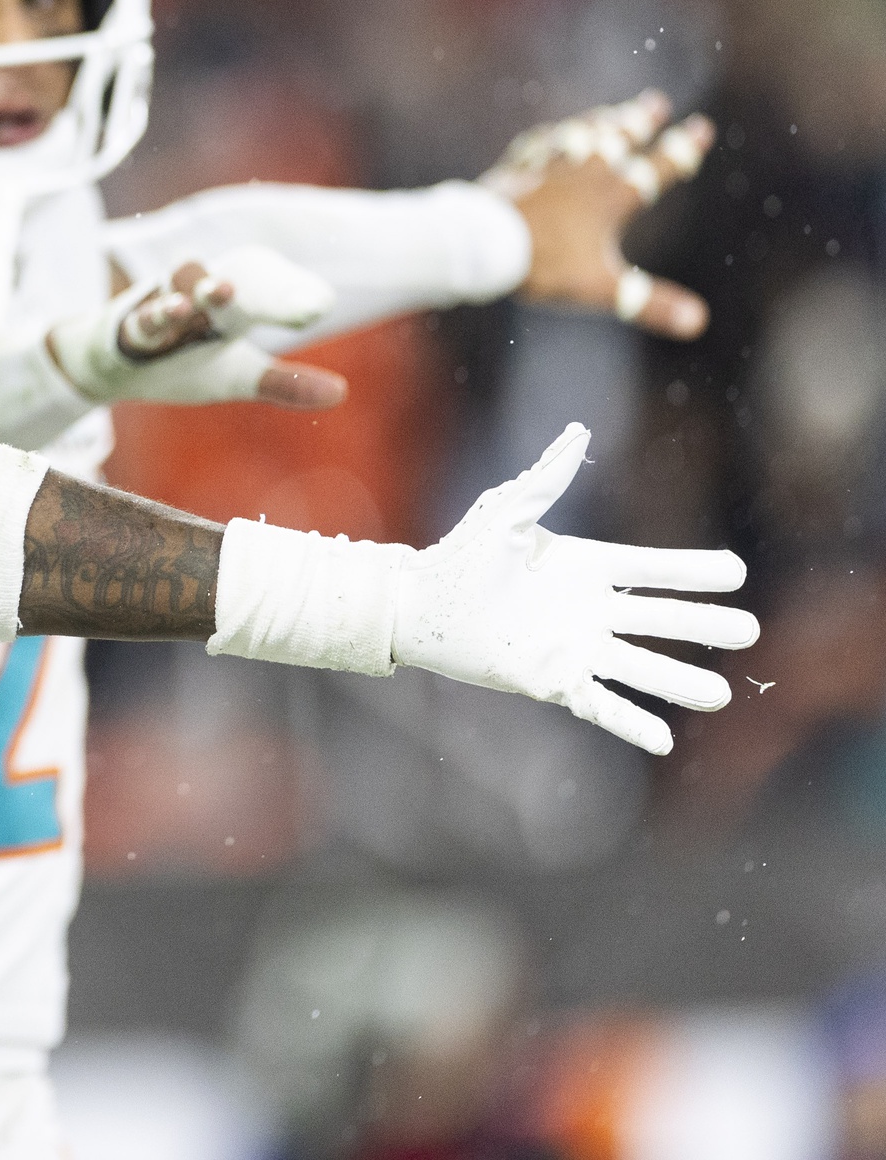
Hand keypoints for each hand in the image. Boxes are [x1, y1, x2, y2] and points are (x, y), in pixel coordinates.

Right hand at [47, 246, 349, 410]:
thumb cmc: (185, 363)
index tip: (320, 306)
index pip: (259, 293)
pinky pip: (144, 318)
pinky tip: (174, 312)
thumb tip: (342, 393)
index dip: (286, 296)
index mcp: (229, 308)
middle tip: (269, 287)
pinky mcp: (131, 329)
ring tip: (222, 292)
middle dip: (240, 282)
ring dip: (200, 290)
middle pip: (218, 281)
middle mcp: (198, 300)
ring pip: (181, 289)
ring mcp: (164, 311)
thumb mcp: (238, 376)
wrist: (118, 367)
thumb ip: (286, 384)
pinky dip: (157, 315)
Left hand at [395, 423, 754, 753]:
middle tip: (748, 631)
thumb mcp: (507, 512)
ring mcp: (576, 649)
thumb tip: (578, 430)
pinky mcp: (553, 681)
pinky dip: (631, 723)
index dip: (694, 571)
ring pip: (641, 668)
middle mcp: (592, 612)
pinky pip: (601, 706)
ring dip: (680, 682)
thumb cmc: (461, 554)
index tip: (736, 571)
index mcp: (588, 568)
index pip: (653, 570)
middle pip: (661, 621)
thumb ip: (546, 478)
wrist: (419, 604)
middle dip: (704, 626)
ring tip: (721, 695)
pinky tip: (663, 739)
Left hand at [481, 90, 713, 337]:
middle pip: (617, 138)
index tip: (701, 127)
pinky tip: (551, 134)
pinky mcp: (514, 168)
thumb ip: (650, 303)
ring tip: (611, 112)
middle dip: (640, 120)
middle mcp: (582, 172)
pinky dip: (553, 136)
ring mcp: (546, 166)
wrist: (480, 242)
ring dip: (600, 122)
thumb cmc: (544, 265)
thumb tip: (698, 322)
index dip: (682, 149)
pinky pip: (539, 144)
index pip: (656, 168)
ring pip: (580, 134)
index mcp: (610, 196)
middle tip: (656, 101)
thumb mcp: (601, 288)